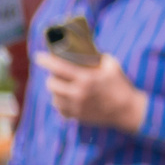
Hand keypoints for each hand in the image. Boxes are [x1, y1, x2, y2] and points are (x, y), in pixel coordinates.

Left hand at [33, 51, 148, 132]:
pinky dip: (60, 103)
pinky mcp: (77, 117)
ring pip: (54, 98)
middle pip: (51, 84)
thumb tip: (83, 48)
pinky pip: (60, 109)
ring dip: (55, 90)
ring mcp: (76, 107)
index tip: (38, 56)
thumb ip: (96, 57)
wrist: (127, 110)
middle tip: (55, 74)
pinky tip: (65, 98)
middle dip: (51, 77)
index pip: (58, 67)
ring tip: (61, 86)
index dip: (46, 61)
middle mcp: (78, 93)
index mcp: (86, 78)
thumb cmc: (120, 85)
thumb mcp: (111, 65)